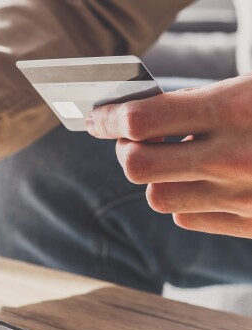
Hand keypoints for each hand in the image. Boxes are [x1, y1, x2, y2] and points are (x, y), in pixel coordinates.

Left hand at [86, 75, 251, 237]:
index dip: (109, 119)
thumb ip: (201, 102)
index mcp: (235, 109)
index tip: (96, 118)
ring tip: (178, 158)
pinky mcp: (251, 223)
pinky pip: (188, 217)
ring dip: (157, 178)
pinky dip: (186, 200)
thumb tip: (139, 116)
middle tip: (131, 139)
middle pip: (137, 165)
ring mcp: (243, 197)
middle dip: (127, 150)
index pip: (141, 120)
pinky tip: (203, 181)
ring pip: (158, 197)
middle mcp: (234, 158)